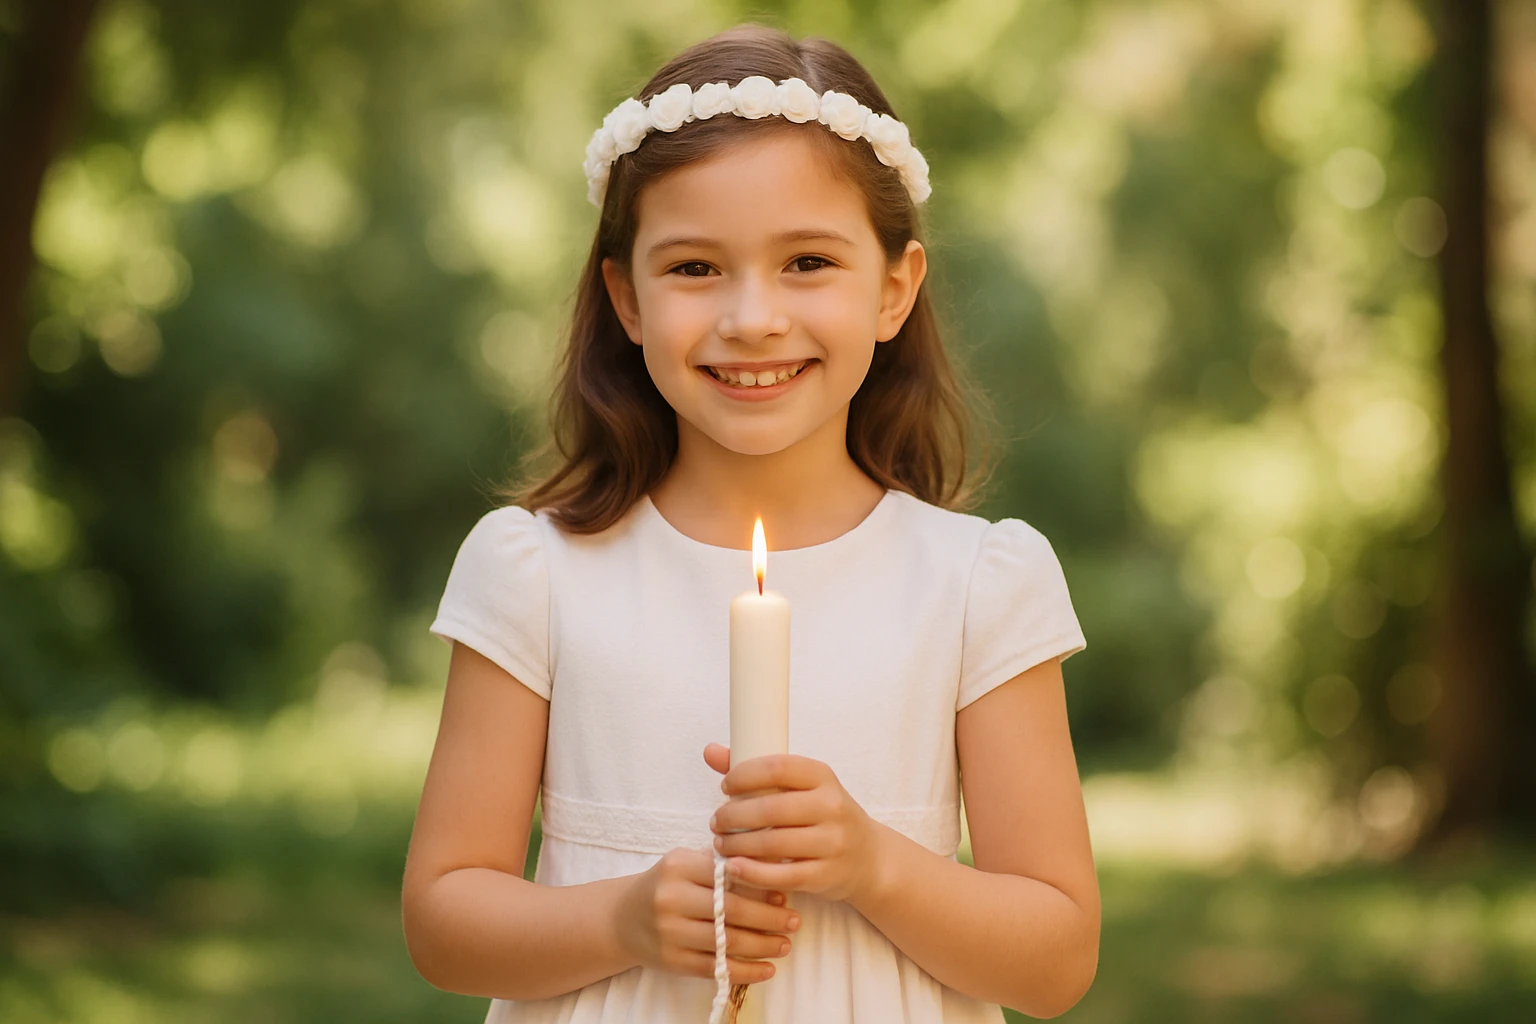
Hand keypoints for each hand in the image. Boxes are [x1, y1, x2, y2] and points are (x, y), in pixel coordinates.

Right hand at [615, 843, 800, 984]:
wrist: (622, 920)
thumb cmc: (666, 886)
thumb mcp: (686, 864)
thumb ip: (721, 864)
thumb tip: (774, 865)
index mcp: (678, 867)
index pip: (728, 875)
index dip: (760, 886)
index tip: (785, 894)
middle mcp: (671, 899)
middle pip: (731, 910)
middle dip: (769, 917)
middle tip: (795, 921)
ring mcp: (670, 933)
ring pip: (727, 942)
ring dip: (763, 945)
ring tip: (785, 945)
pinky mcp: (673, 961)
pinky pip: (716, 969)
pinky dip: (746, 971)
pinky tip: (767, 969)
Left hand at [705, 743, 885, 903]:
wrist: (867, 858)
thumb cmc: (823, 816)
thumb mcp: (800, 788)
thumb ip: (756, 772)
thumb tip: (710, 751)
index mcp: (823, 777)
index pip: (778, 768)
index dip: (744, 775)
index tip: (725, 787)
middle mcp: (831, 806)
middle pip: (771, 809)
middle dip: (734, 816)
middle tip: (716, 822)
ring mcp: (832, 842)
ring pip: (774, 844)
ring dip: (738, 845)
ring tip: (720, 844)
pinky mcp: (826, 875)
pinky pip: (782, 876)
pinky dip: (752, 873)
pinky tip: (733, 867)